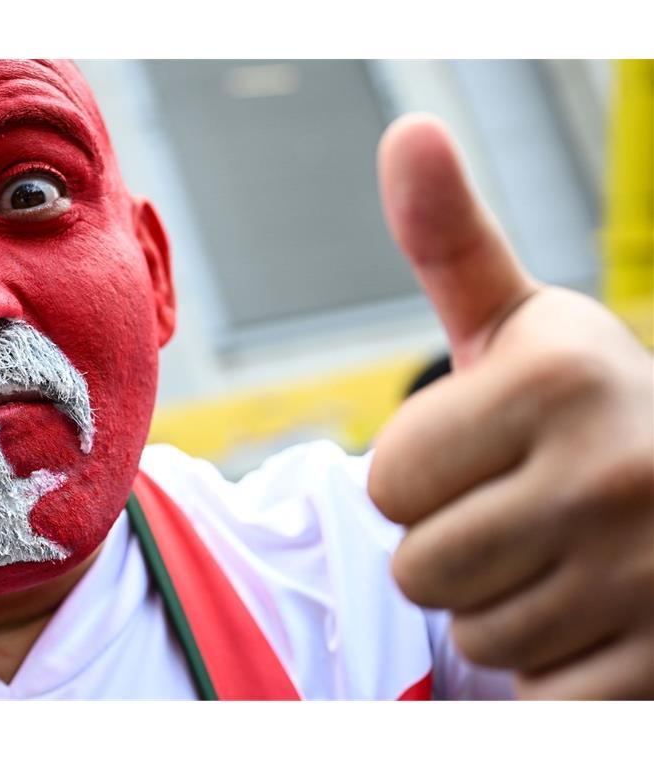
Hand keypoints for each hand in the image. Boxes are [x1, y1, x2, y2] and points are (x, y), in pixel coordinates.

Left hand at [368, 114, 653, 698]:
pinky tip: (592, 614)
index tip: (479, 456)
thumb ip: (449, 239)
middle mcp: (616, 472)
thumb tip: (407, 129)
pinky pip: (540, 693)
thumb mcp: (518, 322)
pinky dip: (551, 665)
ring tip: (556, 557)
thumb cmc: (579, 406)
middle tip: (515, 511)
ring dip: (497, 604)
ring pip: (477, 634)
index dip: (417, 477)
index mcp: (559, 379)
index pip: (386, 482)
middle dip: (449, 543)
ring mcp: (653, 576)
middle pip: (420, 565)